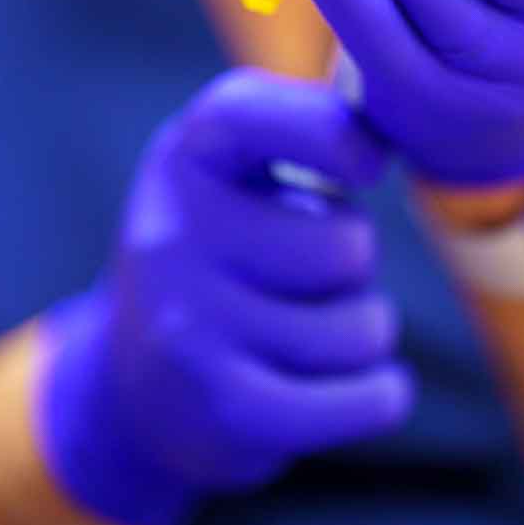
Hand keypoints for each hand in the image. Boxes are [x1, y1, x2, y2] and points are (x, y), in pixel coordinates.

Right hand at [34, 70, 411, 524]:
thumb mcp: (236, 166)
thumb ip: (307, 125)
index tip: (368, 165)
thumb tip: (389, 128)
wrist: (134, 387)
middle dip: (355, 266)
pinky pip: (361, 400)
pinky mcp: (222, 408)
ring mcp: (191, 324)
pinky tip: (365, 387)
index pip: (259, 116)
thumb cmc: (226, 249)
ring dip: (363, 333)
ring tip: (315, 331)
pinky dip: (381, 396)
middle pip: (347, 247)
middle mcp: (175, 233)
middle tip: (311, 277)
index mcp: (187, 155)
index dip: (336, 136)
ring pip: (360, 329)